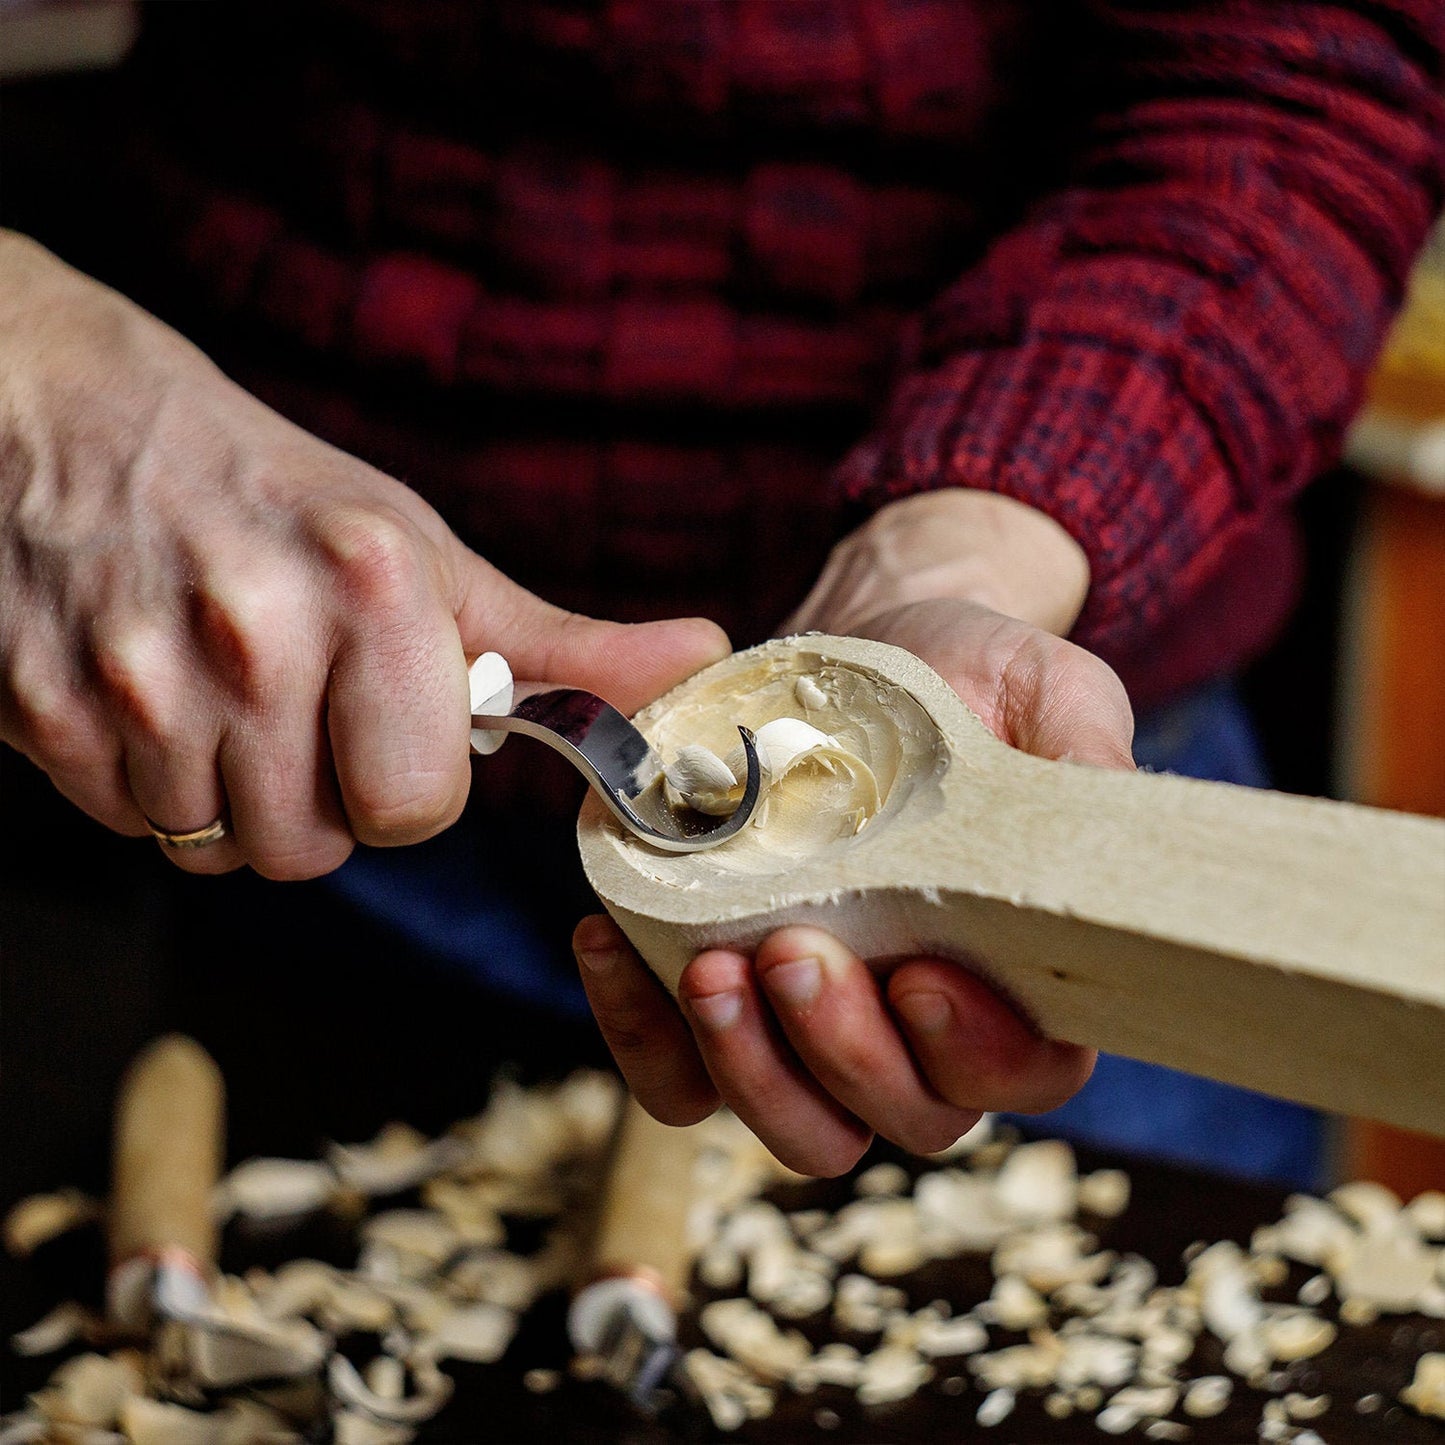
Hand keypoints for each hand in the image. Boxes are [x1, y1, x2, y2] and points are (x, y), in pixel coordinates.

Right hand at [0, 234, 729, 876]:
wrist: (69, 416)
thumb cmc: (276, 496)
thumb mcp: (428, 556)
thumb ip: (562, 642)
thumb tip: (701, 659)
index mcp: (373, 589)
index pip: (418, 807)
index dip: (408, 786)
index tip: (387, 732)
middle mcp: (255, 635)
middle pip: (316, 849)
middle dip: (322, 805)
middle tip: (303, 716)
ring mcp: (138, 676)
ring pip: (220, 848)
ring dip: (234, 798)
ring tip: (225, 694)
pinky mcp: (43, 710)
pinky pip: (127, 825)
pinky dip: (148, 782)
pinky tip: (155, 694)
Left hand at [574, 492, 1135, 1174]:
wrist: (867, 651)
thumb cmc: (971, 686)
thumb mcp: (1046, 694)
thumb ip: (1084, 753)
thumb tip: (1098, 813)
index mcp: (1016, 978)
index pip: (1020, 1068)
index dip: (977, 1050)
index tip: (922, 976)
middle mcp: (918, 1028)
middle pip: (899, 1115)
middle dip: (844, 1053)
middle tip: (793, 952)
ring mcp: (813, 1025)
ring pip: (790, 1121)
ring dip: (746, 1067)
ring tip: (710, 968)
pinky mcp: (725, 997)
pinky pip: (676, 1074)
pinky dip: (639, 1034)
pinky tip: (607, 943)